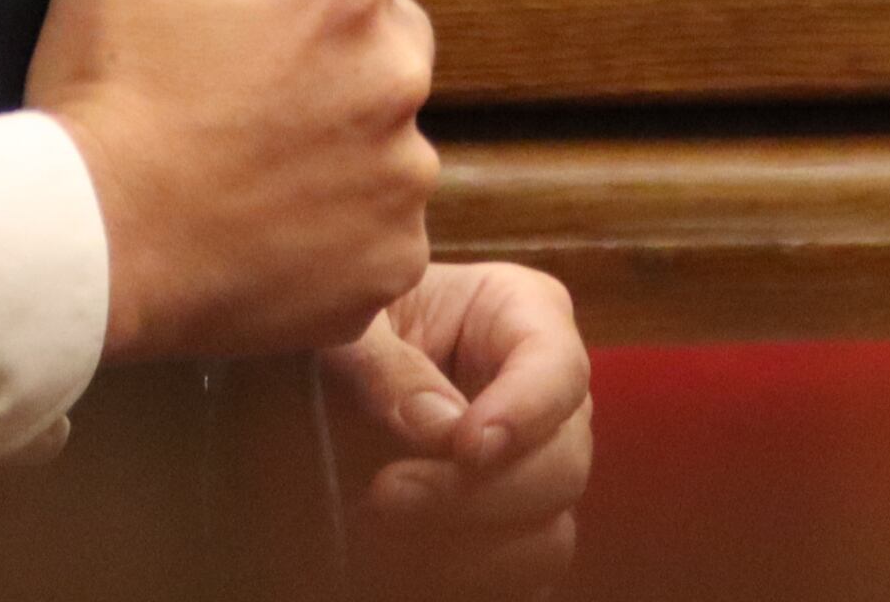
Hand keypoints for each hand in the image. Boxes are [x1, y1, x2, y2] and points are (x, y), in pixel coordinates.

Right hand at [27, 0, 441, 361]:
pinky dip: (339, 221)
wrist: (85, 253)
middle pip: (397, 28)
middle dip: (339, 40)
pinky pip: (384, 222)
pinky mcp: (388, 265)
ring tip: (246, 156)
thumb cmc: (99, 95)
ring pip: (390, 128)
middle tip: (248, 75)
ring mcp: (398, 180)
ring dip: (340, 132)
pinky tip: (263, 221)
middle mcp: (391, 80)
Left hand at [324, 263, 593, 601]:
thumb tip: (437, 426)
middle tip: (387, 492)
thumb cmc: (344, 330)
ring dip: (467, 548)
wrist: (325, 380)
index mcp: (523, 315)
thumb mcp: (350, 328)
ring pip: (549, 535)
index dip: (524, 412)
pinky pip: (520, 578)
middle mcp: (549, 399)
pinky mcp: (517, 531)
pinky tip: (396, 558)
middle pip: (564, 463)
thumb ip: (387, 366)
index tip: (466, 445)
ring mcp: (540, 469)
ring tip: (377, 526)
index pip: (558, 366)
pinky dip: (463, 577)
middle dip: (478, 492)